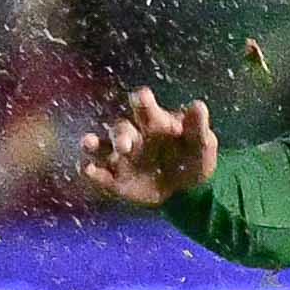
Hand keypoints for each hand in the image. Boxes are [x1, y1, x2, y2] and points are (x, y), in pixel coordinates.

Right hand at [78, 87, 218, 204]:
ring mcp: (121, 158)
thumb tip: (198, 105)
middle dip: (120, 134)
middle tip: (125, 145)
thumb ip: (197, 126)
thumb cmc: (193, 159)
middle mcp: (133, 136)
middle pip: (120, 128)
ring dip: (93, 144)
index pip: (144, 106)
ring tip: (87, 143)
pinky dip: (92, 172)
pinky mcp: (115, 180)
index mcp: (153, 121)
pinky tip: (89, 170)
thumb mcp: (202, 143)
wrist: (189, 192)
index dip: (142, 101)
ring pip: (101, 147)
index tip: (142, 97)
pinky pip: (100, 175)